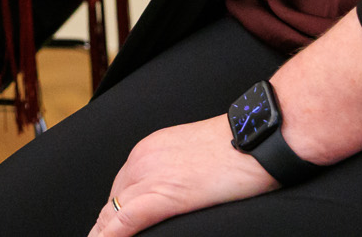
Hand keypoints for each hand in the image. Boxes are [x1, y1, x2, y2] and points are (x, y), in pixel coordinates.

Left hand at [89, 115, 274, 234]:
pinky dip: (111, 236)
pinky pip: (127, 220)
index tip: (110, 233)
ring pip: (112, 215)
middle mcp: (141, 160)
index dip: (113, 217)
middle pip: (112, 204)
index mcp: (148, 150)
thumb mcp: (195, 157)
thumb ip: (175, 174)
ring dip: (102, 235)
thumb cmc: (238, 148)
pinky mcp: (165, 194)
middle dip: (105, 229)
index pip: (120, 191)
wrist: (259, 134)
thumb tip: (175, 196)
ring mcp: (150, 176)